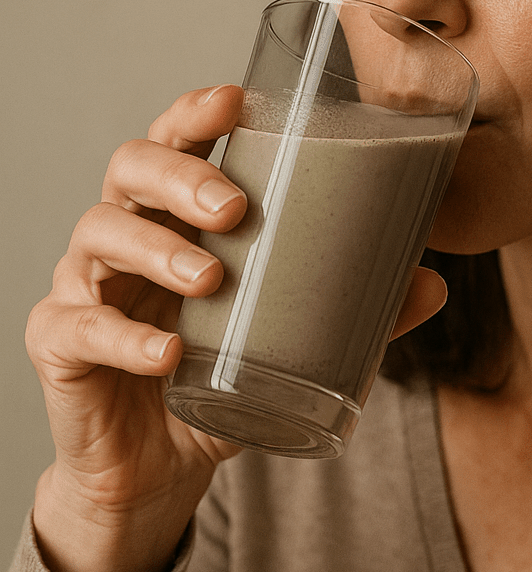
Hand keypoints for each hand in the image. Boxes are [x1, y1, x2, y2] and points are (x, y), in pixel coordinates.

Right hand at [26, 85, 448, 571]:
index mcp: (173, 217)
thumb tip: (432, 284)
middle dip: (180, 176)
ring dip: (157, 248)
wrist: (157, 471)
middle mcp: (123, 236)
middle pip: (129, 170)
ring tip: (209, 277)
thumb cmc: (216, 380)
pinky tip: (166, 354)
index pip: (173, 142)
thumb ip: (354, 315)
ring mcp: (84, 286)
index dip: (194, 114)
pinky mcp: (59, 345)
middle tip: (234, 207)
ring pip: (99, 235)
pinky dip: (123, 337)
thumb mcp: (285, 344)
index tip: (234, 101)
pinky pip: (79, 327)